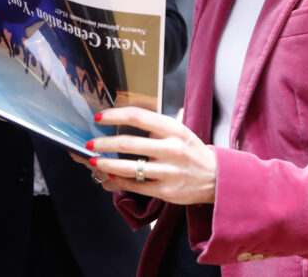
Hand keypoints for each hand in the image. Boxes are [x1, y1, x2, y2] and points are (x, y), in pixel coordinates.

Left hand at [68, 107, 216, 204]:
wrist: (217, 178)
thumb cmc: (192, 151)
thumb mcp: (179, 131)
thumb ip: (155, 126)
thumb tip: (123, 118)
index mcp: (174, 130)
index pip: (138, 117)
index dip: (115, 115)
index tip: (99, 117)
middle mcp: (172, 149)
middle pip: (129, 144)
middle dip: (104, 144)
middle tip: (90, 144)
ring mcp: (170, 172)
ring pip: (130, 168)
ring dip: (107, 165)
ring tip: (94, 162)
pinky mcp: (167, 191)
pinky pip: (137, 186)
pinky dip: (120, 182)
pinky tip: (110, 177)